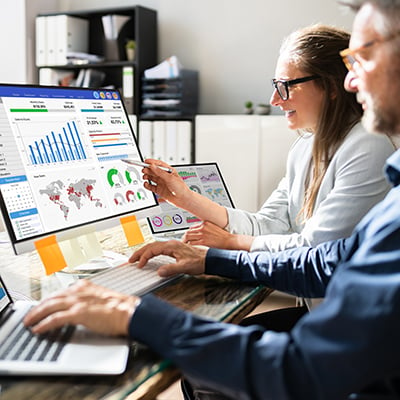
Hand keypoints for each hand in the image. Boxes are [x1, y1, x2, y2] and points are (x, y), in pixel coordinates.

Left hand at [24, 280, 138, 335]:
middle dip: (38, 307)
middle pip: (52, 297)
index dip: (49, 300)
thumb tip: (81, 310)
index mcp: (86, 287)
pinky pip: (56, 318)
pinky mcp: (79, 313)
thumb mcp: (101, 299)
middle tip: (30, 315)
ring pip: (50, 305)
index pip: (61, 292)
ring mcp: (79, 301)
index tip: (43, 305)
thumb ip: (89, 300)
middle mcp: (80, 291)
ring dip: (37, 314)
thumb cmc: (120, 308)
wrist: (130, 312)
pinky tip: (38, 329)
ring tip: (29, 321)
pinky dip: (45, 323)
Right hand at [129, 240, 206, 276]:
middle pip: (151, 245)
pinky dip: (151, 252)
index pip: (152, 249)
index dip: (144, 257)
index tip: (139, 265)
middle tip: (131, 260)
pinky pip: (159, 248)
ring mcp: (173, 246)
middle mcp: (171, 244)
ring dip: (145, 251)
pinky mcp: (175, 249)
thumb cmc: (199, 262)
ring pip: (154, 246)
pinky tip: (150, 257)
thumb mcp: (185, 268)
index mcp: (171, 246)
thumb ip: (171, 269)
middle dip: (140, 252)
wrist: (209, 259)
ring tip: (137, 258)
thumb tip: (159, 272)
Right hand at [141, 159, 190, 207]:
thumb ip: (160, 172)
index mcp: (169, 171)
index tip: (145, 161)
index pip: (159, 164)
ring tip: (144, 177)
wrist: (183, 199)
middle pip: (154, 171)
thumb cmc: (181, 188)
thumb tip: (152, 166)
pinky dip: (147, 185)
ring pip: (152, 178)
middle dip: (148, 169)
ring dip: (147, 176)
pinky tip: (146, 184)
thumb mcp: (170, 178)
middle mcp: (165, 177)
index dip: (152, 162)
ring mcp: (162, 183)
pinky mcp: (159, 190)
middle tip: (143, 170)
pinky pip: (151, 187)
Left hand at [183, 221, 253, 250]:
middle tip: (183, 243)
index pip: (192, 228)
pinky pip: (191, 243)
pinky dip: (188, 246)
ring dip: (185, 242)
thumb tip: (199, 233)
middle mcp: (202, 228)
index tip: (187, 238)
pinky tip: (189, 249)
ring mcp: (202, 234)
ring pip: (187, 237)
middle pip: (188, 232)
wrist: (230, 241)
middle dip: (184, 238)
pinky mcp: (203, 241)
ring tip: (185, 247)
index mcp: (205, 223)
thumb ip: (206, 229)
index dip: (188, 234)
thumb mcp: (214, 229)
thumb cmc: (224, 237)